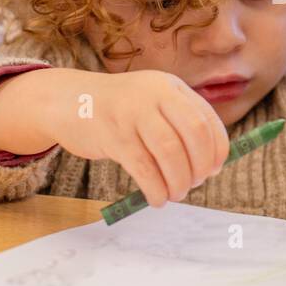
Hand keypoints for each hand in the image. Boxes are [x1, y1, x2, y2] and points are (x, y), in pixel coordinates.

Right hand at [29, 69, 229, 207]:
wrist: (69, 101)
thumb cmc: (118, 110)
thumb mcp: (151, 104)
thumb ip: (178, 125)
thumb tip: (210, 166)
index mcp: (170, 87)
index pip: (206, 119)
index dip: (217, 149)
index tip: (214, 170)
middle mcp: (154, 94)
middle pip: (194, 133)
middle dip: (200, 166)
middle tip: (194, 184)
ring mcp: (132, 112)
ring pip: (170, 152)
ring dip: (179, 181)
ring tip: (175, 194)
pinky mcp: (112, 135)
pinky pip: (143, 168)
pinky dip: (156, 188)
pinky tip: (157, 198)